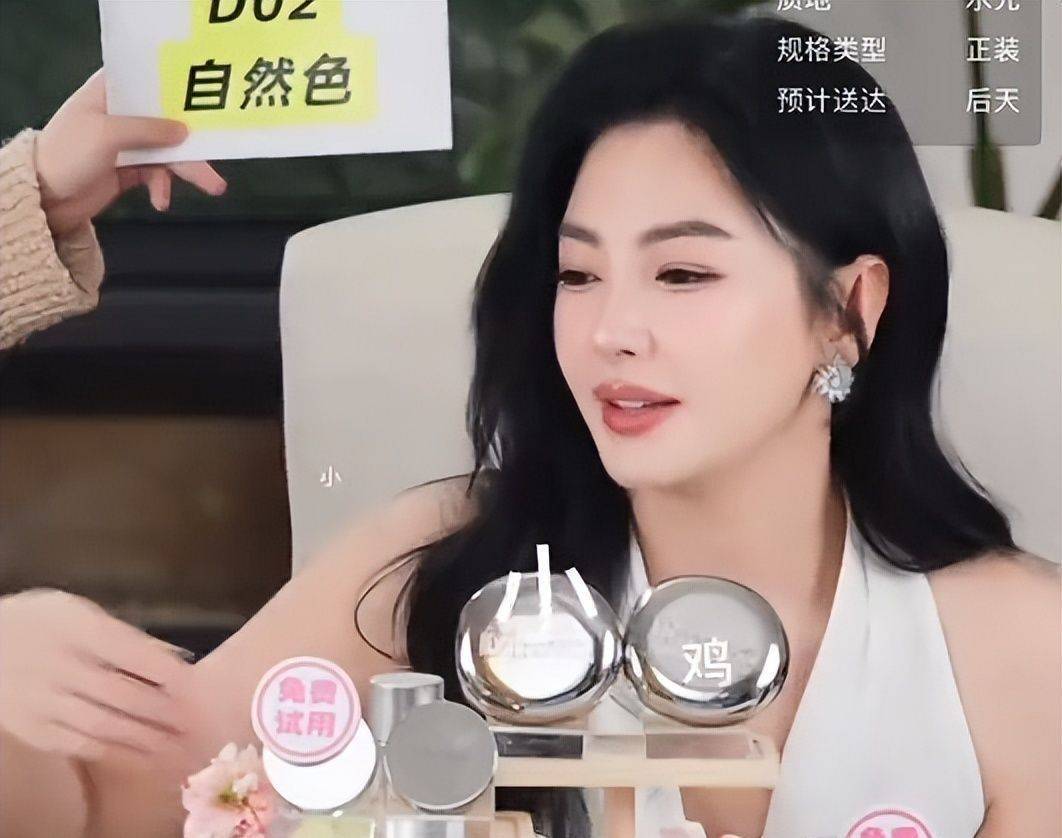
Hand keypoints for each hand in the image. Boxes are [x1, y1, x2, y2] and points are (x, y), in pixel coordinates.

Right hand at [0, 587, 194, 764]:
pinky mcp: (32, 728)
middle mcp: (59, 666)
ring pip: (102, 725)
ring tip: (175, 746)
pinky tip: (138, 756)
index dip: (167, 672)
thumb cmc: (39, 623)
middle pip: (120, 693)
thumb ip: (125, 634)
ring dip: (143, 738)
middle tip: (194, 723)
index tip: (195, 686)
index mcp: (77, 630)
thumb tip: (172, 654)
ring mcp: (42, 701)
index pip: (131, 653)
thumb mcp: (78, 610)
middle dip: (162, 711)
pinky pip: (76, 744)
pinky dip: (112, 752)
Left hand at [34, 68, 226, 236]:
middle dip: (191, 138)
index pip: (145, 78)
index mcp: (108, 92)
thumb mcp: (107, 134)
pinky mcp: (128, 169)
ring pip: (167, 150)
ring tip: (212, 186)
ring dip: (188, 169)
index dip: (173, 83)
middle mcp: (119, 114)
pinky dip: (163, 187)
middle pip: (165, 119)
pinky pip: (157, 174)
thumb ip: (148, 129)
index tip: (203, 91)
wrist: (45, 199)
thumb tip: (183, 131)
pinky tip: (161, 201)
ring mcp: (125, 143)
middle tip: (218, 152)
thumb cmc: (67, 155)